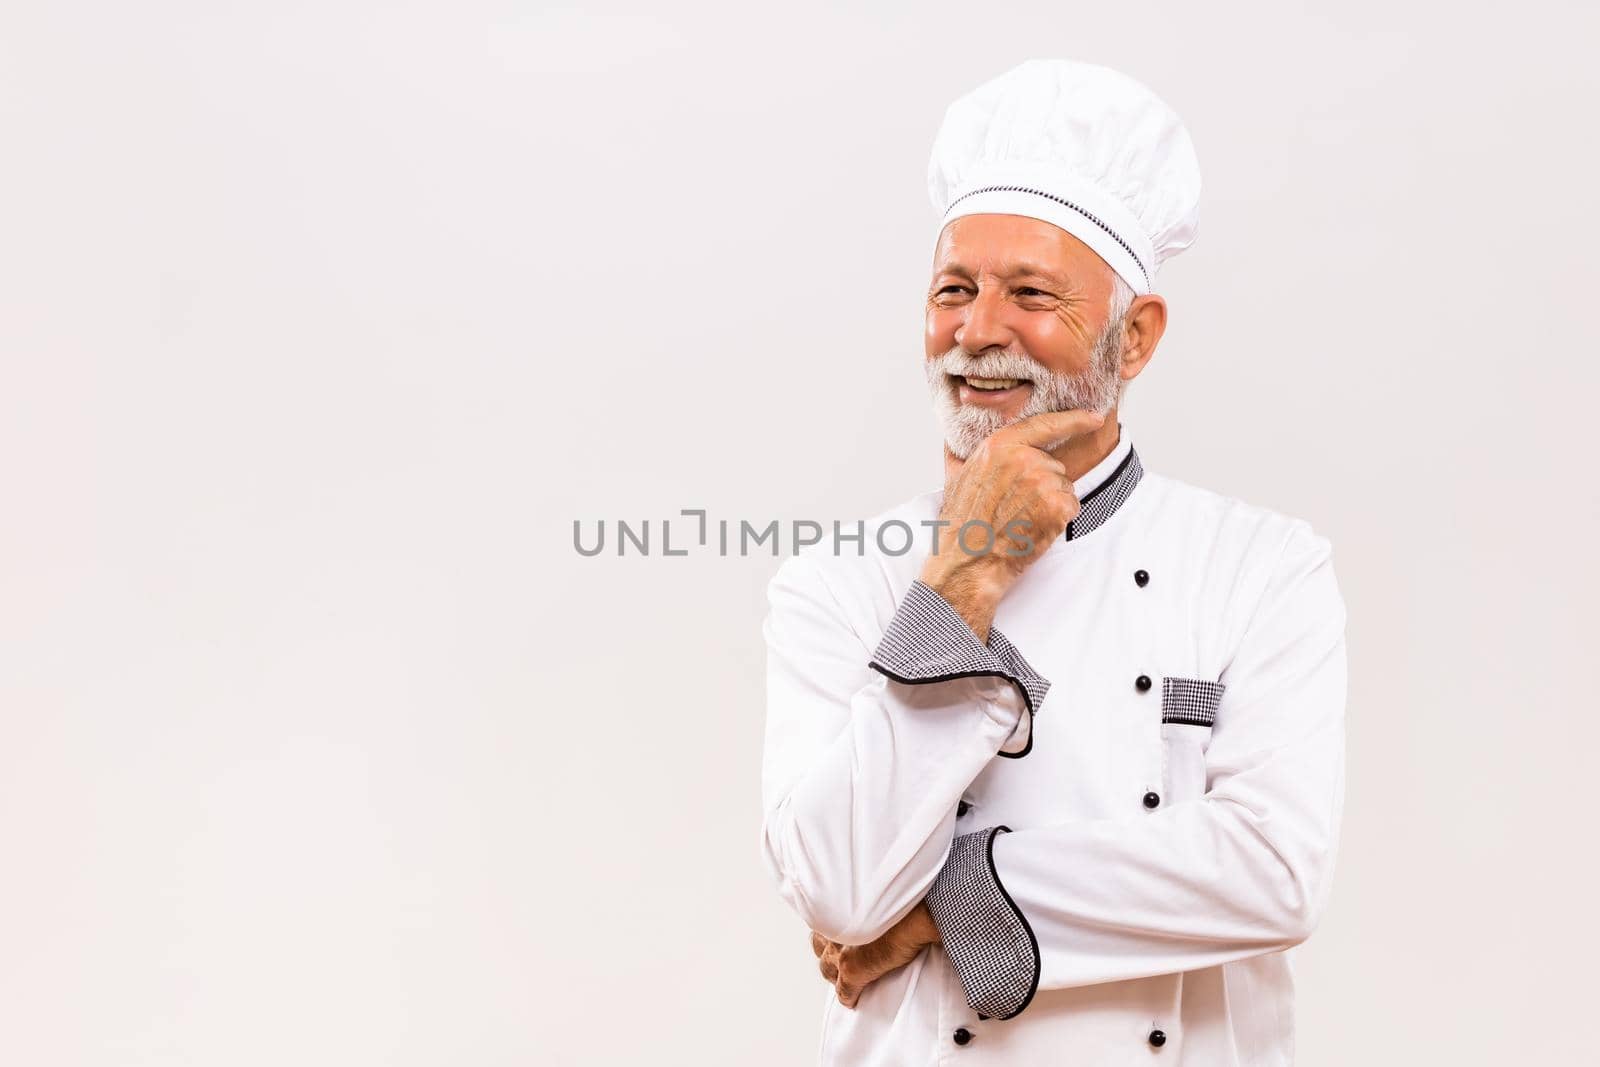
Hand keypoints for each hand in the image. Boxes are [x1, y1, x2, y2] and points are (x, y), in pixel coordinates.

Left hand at [809, 901, 941, 1008]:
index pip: (824, 923)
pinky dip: (848, 997)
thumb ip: (873, 903)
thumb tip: (877, 900)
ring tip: (847, 978)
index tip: (841, 938)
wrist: (916, 916)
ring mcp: (842, 951)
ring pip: (827, 970)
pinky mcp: (852, 970)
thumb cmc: (905, 901)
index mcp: (840, 908)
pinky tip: (854, 1001)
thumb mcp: (882, 896)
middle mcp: (836, 929)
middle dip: (828, 952)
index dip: (832, 934)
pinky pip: (844, 991)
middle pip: (819, 946)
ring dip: (836, 974)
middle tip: (841, 958)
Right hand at [921, 408, 1105, 639]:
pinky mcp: (1057, 506)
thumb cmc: (960, 525)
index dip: (1074, 420)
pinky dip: (1059, 520)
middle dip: (1043, 484)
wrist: (967, 562)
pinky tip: (1035, 529)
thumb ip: (960, 454)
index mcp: (999, 446)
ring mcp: (1042, 482)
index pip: (1044, 425)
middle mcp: (1023, 458)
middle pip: (1054, 465)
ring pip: (1064, 486)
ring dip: (1051, 503)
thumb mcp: (955, 479)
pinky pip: (1072, 506)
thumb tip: (952, 440)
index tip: (1094, 418)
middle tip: (1015, 508)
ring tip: (1022, 520)